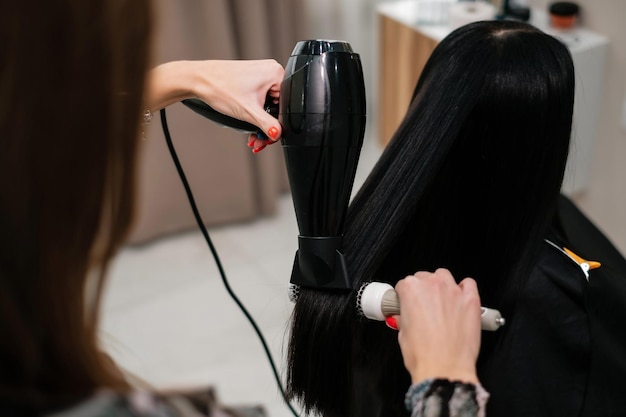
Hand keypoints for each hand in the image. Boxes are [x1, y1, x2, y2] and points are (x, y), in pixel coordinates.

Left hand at [146, 60, 283, 151]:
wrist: (198, 80)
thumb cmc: (219, 87)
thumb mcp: (248, 112)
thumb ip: (267, 125)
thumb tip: (278, 134)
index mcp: (276, 73)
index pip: (286, 106)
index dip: (278, 126)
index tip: (269, 139)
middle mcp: (270, 71)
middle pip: (277, 108)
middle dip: (266, 127)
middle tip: (258, 141)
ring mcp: (260, 75)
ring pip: (267, 106)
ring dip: (258, 123)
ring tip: (252, 137)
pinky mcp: (251, 79)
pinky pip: (259, 101)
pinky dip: (253, 114)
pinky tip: (247, 124)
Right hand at [394, 268, 480, 384]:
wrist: (444, 368)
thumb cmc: (423, 354)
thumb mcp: (402, 333)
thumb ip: (403, 318)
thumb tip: (405, 317)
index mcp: (411, 290)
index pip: (404, 284)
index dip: (404, 296)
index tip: (406, 304)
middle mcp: (432, 286)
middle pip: (423, 277)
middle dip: (421, 290)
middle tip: (423, 307)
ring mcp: (453, 291)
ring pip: (444, 275)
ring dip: (440, 285)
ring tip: (441, 301)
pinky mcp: (471, 301)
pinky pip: (468, 283)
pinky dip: (463, 288)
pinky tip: (460, 299)